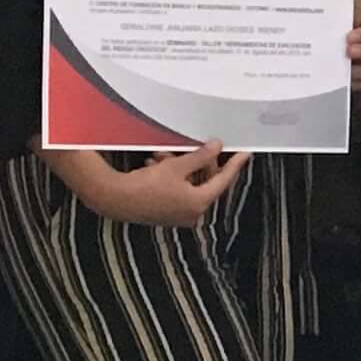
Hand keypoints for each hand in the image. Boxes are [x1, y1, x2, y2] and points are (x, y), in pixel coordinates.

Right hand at [45, 143, 253, 228]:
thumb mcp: (177, 166)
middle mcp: (191, 213)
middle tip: (194, 147)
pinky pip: (175, 188)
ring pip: (187, 182)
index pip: (224, 181)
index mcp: (199, 203)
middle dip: (196, 162)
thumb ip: (200, 156)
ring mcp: (177, 214)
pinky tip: (156, 163)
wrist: (115, 199)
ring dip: (179, 166)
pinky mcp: (165, 211)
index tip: (245, 154)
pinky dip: (170, 175)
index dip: (235, 165)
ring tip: (163, 155)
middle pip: (204, 181)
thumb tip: (216, 147)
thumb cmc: (145, 186)